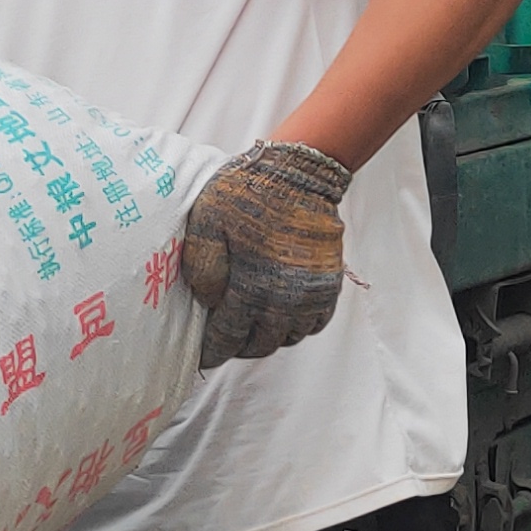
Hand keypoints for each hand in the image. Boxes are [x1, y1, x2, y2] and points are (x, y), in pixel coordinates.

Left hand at [176, 139, 353, 366]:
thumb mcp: (206, 222)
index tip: (203, 357)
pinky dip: (296, 327)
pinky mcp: (329, 284)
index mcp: (251, 287)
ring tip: (251, 326)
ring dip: (268, 338)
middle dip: (239, 347)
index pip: (228, 338)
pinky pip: (314, 324)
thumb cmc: (247, 193)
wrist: (299, 174)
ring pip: (288, 338)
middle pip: (260, 345)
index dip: (213, 352)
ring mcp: (311, 294)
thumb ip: (201, 266)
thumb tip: (206, 302)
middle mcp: (285, 299)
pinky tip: (280, 314)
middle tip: (225, 340)